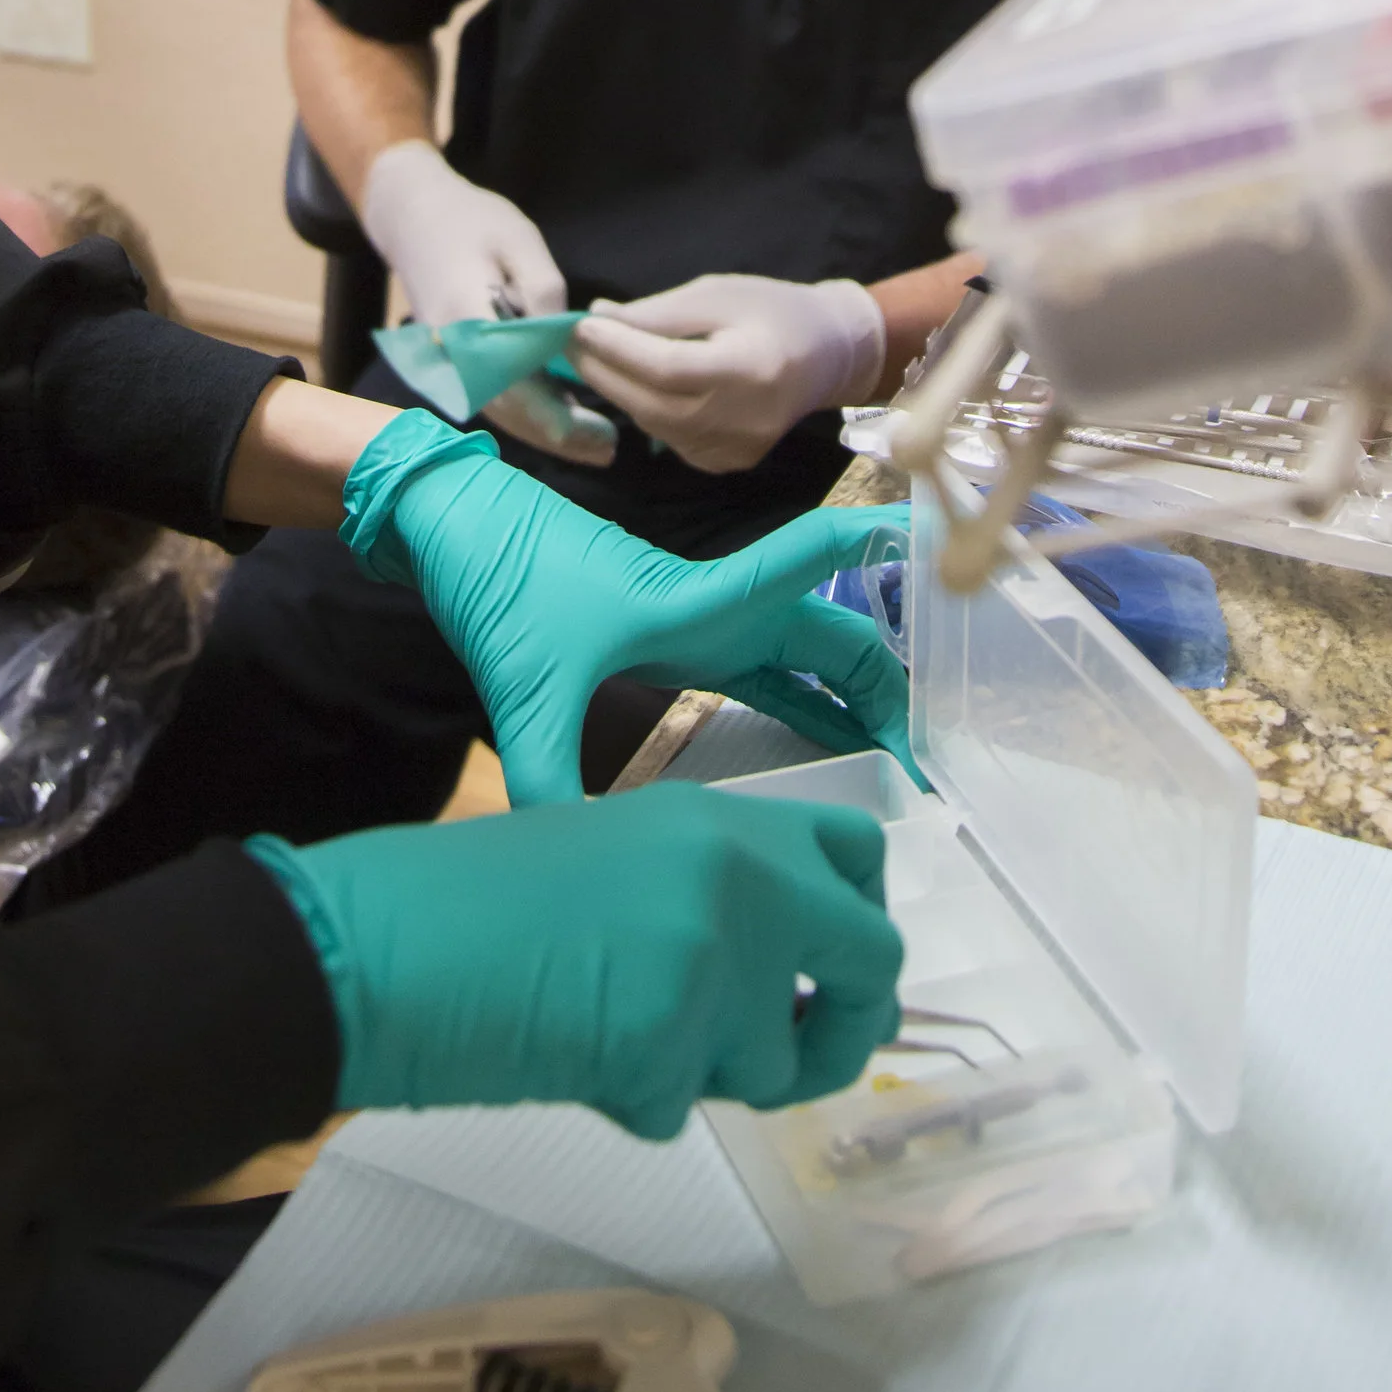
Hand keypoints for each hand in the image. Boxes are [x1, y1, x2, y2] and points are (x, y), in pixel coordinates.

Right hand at [246, 784, 900, 1138]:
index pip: (858, 855)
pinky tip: (569, 1056)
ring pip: (776, 1062)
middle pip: (872, 961)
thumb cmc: (480, 896)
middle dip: (845, 1027)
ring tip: (618, 1036)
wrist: (392, 937)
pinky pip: (682, 1107)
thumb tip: (798, 981)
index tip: (831, 968)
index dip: (858, 921)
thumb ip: (714, 895)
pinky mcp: (671, 1039)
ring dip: (714, 1073)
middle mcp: (739, 876)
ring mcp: (712, 958)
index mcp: (720, 820)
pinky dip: (633, 1103)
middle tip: (796, 1053)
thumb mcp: (620, 856)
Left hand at [342, 408, 911, 800]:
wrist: (454, 531)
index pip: (806, 563)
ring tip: (901, 766)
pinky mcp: (677, 644)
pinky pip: (769, 677)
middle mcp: (717, 610)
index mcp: (699, 604)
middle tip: (935, 757)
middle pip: (834, 634)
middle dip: (891, 684)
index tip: (938, 535)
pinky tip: (828, 748)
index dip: (873, 549)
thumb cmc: (499, 581)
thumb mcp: (524, 687)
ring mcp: (702, 626)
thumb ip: (542, 781)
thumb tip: (556, 860)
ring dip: (858, 699)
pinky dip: (809, 707)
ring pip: (808, 658)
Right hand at [359, 146, 604, 459]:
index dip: (558, 419)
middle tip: (609, 447)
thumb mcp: (520, 242)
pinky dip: (525, 413)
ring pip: (498, 411)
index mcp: (467, 322)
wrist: (412, 216)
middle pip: (509, 411)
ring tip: (593, 441)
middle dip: (560, 436)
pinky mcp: (450, 363)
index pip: (515, 387)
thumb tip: (566, 345)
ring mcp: (445, 363)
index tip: (602, 432)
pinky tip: (560, 414)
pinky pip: (489, 397)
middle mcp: (450, 354)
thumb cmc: (472, 222)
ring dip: (544, 431)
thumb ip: (544, 295)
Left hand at [573, 274, 885, 473]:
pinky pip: (671, 439)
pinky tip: (637, 385)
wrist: (827, 354)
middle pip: (652, 404)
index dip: (618, 349)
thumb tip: (596, 318)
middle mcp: (742, 421)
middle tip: (571, 343)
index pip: (666, 367)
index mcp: (748, 370)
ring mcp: (736, 450)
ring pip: (655, 424)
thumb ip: (657, 313)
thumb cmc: (772, 310)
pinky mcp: (728, 463)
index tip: (579, 325)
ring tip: (596, 358)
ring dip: (619, 392)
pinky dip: (647, 411)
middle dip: (604, 372)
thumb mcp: (716, 295)